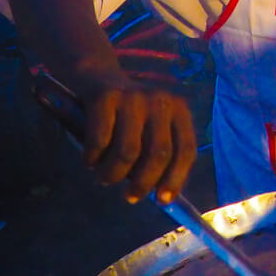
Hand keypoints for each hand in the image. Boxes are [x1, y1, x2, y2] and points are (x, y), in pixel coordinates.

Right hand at [77, 71, 196, 203]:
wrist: (96, 75)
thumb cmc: (127, 112)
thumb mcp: (150, 126)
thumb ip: (157, 152)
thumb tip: (160, 195)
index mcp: (179, 110)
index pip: (186, 149)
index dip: (176, 178)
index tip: (163, 200)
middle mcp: (161, 101)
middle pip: (159, 154)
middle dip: (143, 183)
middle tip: (129, 197)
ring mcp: (133, 97)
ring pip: (128, 152)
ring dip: (113, 174)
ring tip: (104, 178)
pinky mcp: (105, 97)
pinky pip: (100, 140)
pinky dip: (93, 158)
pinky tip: (89, 161)